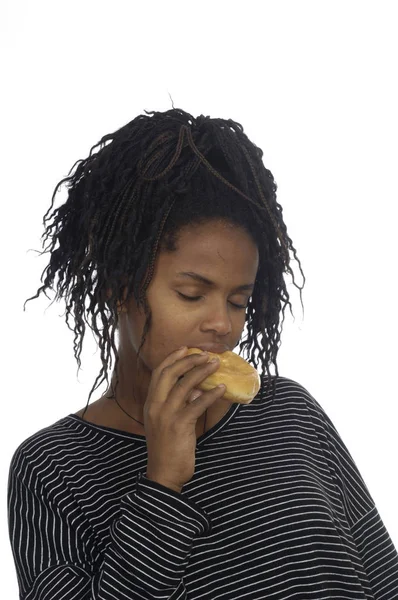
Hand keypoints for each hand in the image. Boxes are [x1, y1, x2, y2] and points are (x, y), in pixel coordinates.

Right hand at [144, 347, 224, 491]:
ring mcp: (166, 415)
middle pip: (170, 373)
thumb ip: (178, 405)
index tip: (186, 348)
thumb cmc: (167, 448)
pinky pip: (197, 404)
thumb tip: (195, 390)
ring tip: (215, 364)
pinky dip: (210, 394)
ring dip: (202, 372)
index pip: (159, 373)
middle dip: (188, 360)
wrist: (163, 474)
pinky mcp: (179, 425)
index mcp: (151, 403)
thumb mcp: (167, 422)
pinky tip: (222, 388)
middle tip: (205, 354)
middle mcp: (155, 406)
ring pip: (185, 385)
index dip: (173, 358)